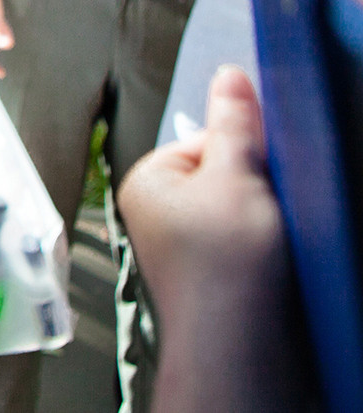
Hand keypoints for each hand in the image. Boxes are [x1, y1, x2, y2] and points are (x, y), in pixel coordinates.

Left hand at [118, 66, 299, 411]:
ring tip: (269, 238)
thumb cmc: (226, 266)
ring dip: (261, 216)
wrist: (238, 345)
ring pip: (235, 209)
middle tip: (268, 210)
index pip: (202, 139)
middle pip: (220, 173)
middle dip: (253, 186)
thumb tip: (228, 74)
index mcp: (146, 181)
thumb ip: (234, 124)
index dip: (241, 150)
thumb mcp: (235, 177)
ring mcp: (181, 246)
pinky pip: (241, 241)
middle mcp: (154, 212)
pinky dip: (262, 245)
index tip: (262, 169)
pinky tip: (272, 259)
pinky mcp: (210, 274)